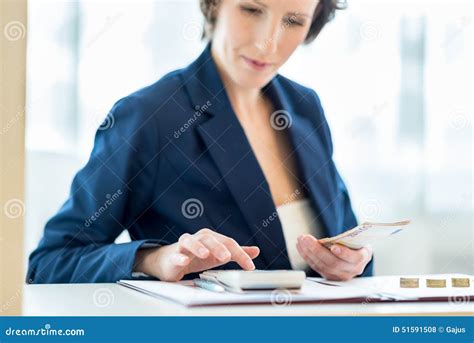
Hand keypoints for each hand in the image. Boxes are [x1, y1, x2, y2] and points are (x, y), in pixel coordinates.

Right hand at [134, 228, 259, 281]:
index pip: (228, 243)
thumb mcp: (219, 254)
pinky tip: (185, 260)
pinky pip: (175, 255)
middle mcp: (198, 238)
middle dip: (219, 247)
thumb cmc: (197, 256)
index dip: (240, 254)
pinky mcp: (173, 256)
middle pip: (209, 239)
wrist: (171, 261)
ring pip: (190, 241)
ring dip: (198, 247)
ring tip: (205, 254)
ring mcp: (184, 246)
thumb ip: (236, 252)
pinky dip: (180, 256)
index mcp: (212, 238)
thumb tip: (256, 251)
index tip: (250, 267)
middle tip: (226, 257)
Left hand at [296, 234, 371, 280]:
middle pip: (333, 262)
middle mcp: (352, 270)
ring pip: (322, 266)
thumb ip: (348, 238)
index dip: (343, 253)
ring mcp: (340, 275)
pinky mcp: (329, 277)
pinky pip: (317, 267)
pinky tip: (301, 247)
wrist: (357, 254)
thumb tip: (332, 237)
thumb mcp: (357, 239)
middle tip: (305, 238)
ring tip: (301, 240)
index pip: (353, 258)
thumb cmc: (356, 243)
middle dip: (317, 249)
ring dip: (308, 252)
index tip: (334, 247)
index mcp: (362, 257)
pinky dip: (307, 256)